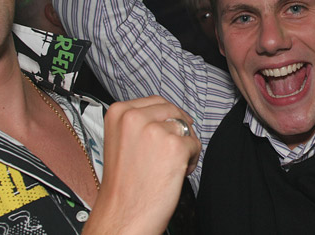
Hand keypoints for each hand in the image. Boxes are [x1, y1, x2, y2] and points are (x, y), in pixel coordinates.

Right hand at [83, 96, 200, 233]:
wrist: (123, 214)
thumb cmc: (123, 184)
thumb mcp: (121, 140)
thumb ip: (139, 122)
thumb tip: (168, 113)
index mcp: (118, 112)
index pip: (156, 101)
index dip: (168, 115)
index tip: (171, 125)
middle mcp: (134, 117)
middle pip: (173, 111)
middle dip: (178, 130)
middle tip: (172, 151)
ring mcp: (155, 130)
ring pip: (185, 128)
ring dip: (185, 146)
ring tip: (171, 165)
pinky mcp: (174, 146)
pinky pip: (196, 144)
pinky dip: (192, 159)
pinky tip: (178, 172)